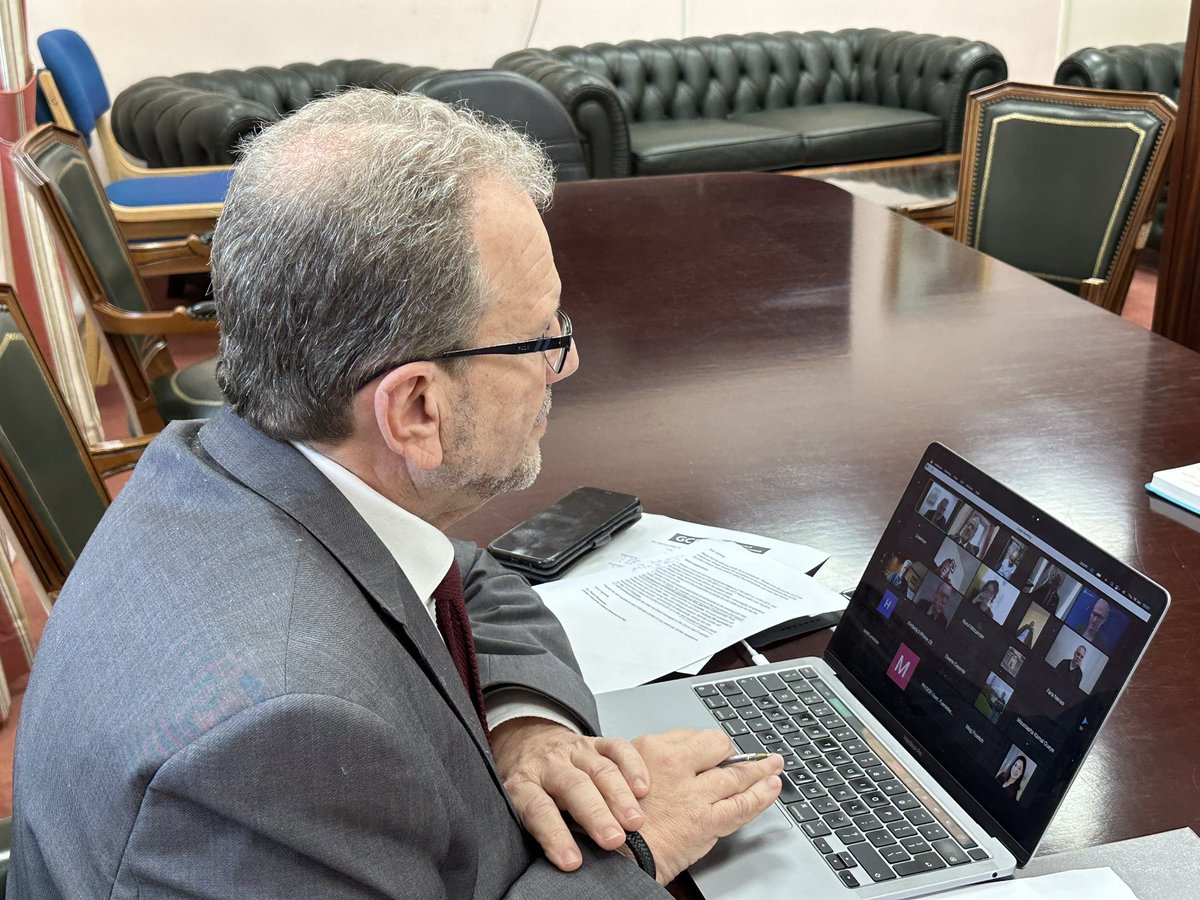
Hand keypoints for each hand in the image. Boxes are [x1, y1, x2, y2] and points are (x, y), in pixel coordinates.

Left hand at [490, 717, 650, 871]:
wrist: (531, 746)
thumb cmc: (533, 791)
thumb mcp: (523, 810)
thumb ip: (542, 830)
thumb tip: (568, 863)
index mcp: (524, 785)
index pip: (538, 810)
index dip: (554, 835)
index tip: (572, 862)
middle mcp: (549, 764)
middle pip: (572, 786)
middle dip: (595, 814)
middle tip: (613, 840)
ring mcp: (574, 750)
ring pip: (599, 769)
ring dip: (619, 796)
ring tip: (635, 822)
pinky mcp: (596, 742)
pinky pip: (617, 748)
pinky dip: (633, 766)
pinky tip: (642, 788)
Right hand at [624, 728, 783, 884]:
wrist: (617, 853)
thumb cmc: (616, 819)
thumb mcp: (623, 774)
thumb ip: (651, 762)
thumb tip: (678, 758)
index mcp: (652, 749)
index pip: (690, 735)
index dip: (704, 745)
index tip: (712, 752)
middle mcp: (676, 765)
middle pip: (716, 746)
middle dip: (731, 752)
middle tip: (744, 757)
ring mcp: (695, 794)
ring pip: (736, 775)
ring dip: (759, 770)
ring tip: (773, 765)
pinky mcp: (707, 820)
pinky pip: (743, 805)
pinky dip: (762, 795)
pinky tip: (771, 787)